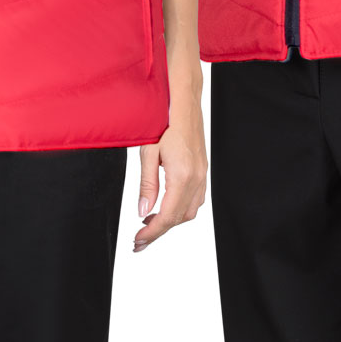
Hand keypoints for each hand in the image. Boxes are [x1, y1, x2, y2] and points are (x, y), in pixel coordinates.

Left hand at [134, 72, 207, 250]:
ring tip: (148, 224)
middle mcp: (197, 178)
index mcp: (182, 175)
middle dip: (159, 232)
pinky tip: (164, 206)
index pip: (167, 216)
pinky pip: (196, 199)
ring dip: (170, 221)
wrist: (183, 98)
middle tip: (139, 240)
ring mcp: (203, 174)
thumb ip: (147, 185)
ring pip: (190, 211)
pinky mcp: (203, 169)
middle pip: (180, 218)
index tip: (137, 242)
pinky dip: (180, 209)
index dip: (152, 234)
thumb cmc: (164, 119)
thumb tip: (143, 212)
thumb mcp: (148, 151)